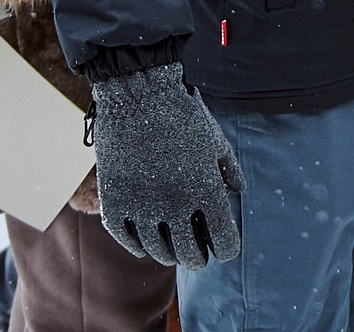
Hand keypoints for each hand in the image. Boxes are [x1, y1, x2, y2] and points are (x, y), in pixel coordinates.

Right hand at [90, 63, 242, 267]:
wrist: (138, 96)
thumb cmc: (183, 116)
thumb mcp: (215, 141)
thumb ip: (229, 170)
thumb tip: (238, 191)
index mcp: (205, 191)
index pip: (223, 242)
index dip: (226, 248)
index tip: (224, 248)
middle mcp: (174, 206)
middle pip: (190, 255)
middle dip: (197, 258)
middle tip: (197, 255)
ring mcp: (142, 207)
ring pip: (158, 252)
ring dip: (168, 254)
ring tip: (173, 250)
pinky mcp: (115, 203)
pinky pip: (128, 240)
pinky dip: (139, 245)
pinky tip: (146, 243)